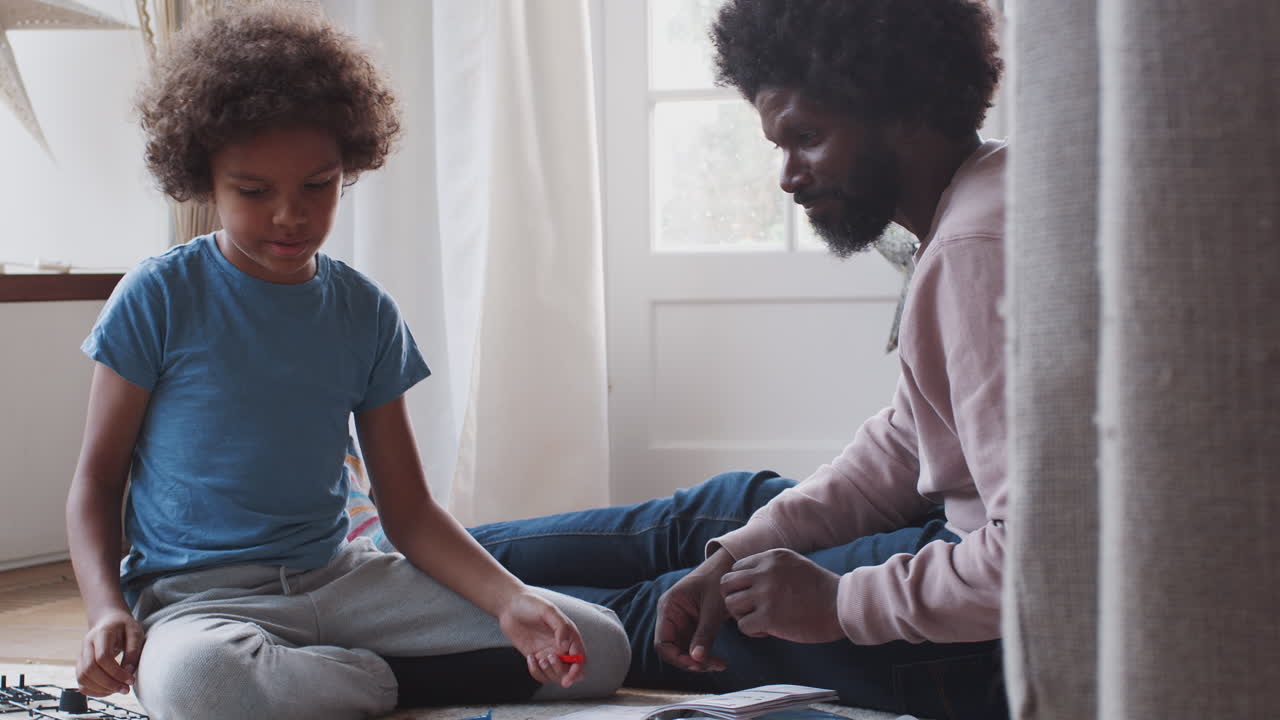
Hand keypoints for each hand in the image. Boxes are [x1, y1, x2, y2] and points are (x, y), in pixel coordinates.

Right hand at [77, 608, 144, 696]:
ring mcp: (81, 654)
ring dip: (100, 689)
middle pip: (90, 669)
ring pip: (82, 677)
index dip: (116, 672)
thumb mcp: (135, 632)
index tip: (130, 680)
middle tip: (126, 689)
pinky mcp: (80, 664)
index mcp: (101, 633)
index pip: (102, 658)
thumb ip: (133, 650)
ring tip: (119, 690)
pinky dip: (93, 690)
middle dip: (108, 683)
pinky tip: (109, 691)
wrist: (108, 619)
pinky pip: (81, 682)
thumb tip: (128, 671)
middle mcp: (86, 644)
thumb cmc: (124, 626)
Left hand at [496, 590, 584, 687]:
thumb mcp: (548, 611)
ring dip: (548, 672)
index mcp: (570, 635)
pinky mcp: (536, 657)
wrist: (510, 606)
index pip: (580, 658)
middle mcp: (562, 646)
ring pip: (555, 675)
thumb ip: (560, 627)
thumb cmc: (531, 604)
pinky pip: (540, 673)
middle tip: (548, 659)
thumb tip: (565, 647)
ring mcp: (549, 653)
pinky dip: (536, 671)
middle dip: (561, 672)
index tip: (568, 678)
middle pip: (570, 670)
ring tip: (538, 658)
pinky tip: (530, 657)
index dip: (577, 671)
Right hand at [654, 549, 733, 671]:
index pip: (662, 643)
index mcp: (668, 608)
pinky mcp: (692, 625)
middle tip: (713, 666)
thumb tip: (696, 659)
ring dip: (699, 661)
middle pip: (672, 650)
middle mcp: (671, 616)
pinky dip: (703, 655)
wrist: (728, 566)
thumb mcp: (713, 608)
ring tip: (719, 664)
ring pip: (683, 651)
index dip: (677, 658)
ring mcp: (681, 622)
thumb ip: (704, 634)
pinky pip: (693, 646)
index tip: (697, 665)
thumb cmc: (717, 580)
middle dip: (690, 662)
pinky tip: (718, 660)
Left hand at [720, 549, 843, 643]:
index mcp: (771, 558)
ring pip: (731, 605)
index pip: (736, 569)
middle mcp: (764, 572)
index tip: (756, 596)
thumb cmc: (821, 589)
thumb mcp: (794, 564)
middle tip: (749, 609)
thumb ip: (771, 567)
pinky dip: (752, 631)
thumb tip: (748, 579)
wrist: (842, 605)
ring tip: (759, 620)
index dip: (742, 585)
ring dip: (742, 615)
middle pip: (726, 584)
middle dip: (734, 598)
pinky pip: (743, 625)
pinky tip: (767, 631)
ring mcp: (765, 594)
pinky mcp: (768, 617)